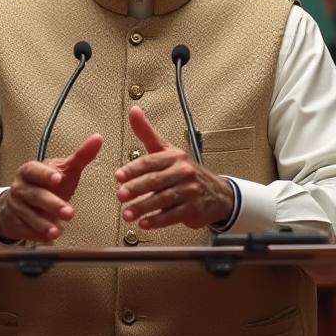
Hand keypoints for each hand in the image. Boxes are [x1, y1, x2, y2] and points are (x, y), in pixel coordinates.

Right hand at [0, 133, 103, 243]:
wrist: (20, 203)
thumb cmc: (46, 184)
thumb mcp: (64, 169)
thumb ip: (81, 156)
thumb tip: (98, 138)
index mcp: (30, 171)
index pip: (35, 170)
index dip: (45, 174)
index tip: (58, 179)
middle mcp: (21, 188)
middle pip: (35, 196)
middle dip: (52, 205)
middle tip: (69, 212)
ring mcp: (17, 207)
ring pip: (29, 216)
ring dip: (43, 225)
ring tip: (58, 231)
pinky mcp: (17, 224)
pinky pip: (27, 231)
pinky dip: (38, 236)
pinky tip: (49, 240)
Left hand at [115, 106, 233, 229]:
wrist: (217, 193)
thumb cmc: (184, 171)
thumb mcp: (166, 150)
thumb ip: (146, 133)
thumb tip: (133, 111)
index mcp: (174, 157)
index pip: (150, 162)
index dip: (132, 169)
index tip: (118, 176)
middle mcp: (183, 172)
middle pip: (155, 180)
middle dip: (136, 189)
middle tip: (120, 195)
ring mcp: (189, 191)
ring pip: (163, 199)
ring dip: (143, 207)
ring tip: (127, 214)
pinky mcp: (193, 209)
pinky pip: (172, 215)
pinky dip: (157, 220)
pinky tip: (144, 224)